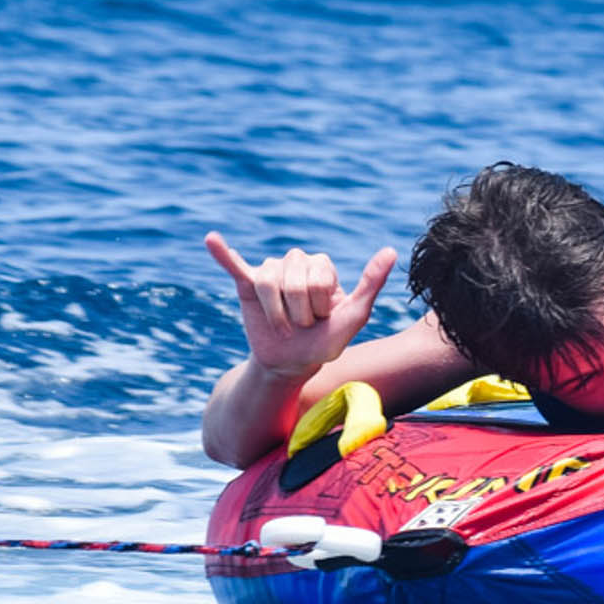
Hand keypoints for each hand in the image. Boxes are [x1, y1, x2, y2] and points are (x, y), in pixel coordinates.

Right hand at [205, 231, 395, 380]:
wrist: (292, 364)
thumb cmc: (326, 341)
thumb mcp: (354, 317)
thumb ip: (371, 283)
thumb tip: (391, 250)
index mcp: (320, 266)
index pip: (318, 277)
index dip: (321, 305)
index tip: (323, 319)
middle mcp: (295, 262)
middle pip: (294, 280)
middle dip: (300, 312)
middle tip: (301, 325)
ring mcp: (270, 272)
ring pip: (268, 282)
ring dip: (277, 314)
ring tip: (283, 326)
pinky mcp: (246, 284)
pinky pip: (233, 265)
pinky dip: (222, 253)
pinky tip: (211, 239)